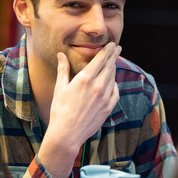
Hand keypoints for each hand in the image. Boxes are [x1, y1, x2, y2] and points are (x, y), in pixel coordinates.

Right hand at [37, 42, 120, 177]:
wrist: (67, 133)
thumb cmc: (60, 110)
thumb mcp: (60, 88)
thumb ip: (63, 69)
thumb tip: (61, 55)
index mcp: (85, 79)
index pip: (100, 59)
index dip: (107, 50)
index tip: (112, 44)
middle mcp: (98, 86)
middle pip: (110, 66)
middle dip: (114, 55)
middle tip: (117, 48)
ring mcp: (105, 97)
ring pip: (113, 78)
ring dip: (114, 68)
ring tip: (114, 63)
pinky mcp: (108, 107)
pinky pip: (115, 92)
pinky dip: (115, 84)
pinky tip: (113, 82)